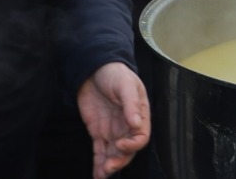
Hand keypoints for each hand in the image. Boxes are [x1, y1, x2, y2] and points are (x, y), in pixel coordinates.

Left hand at [78, 62, 149, 177]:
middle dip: (120, 160)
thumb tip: (135, 123)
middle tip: (109, 167)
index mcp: (139, 114)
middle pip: (128, 150)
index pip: (141, 136)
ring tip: (102, 174)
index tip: (120, 145)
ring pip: (114, 154)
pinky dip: (98, 163)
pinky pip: (100, 151)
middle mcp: (127, 125)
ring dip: (109, 165)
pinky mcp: (98, 132)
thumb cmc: (115, 73)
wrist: (94, 68)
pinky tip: (96, 173)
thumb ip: (131, 103)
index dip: (133, 144)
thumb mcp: (125, 84)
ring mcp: (112, 130)